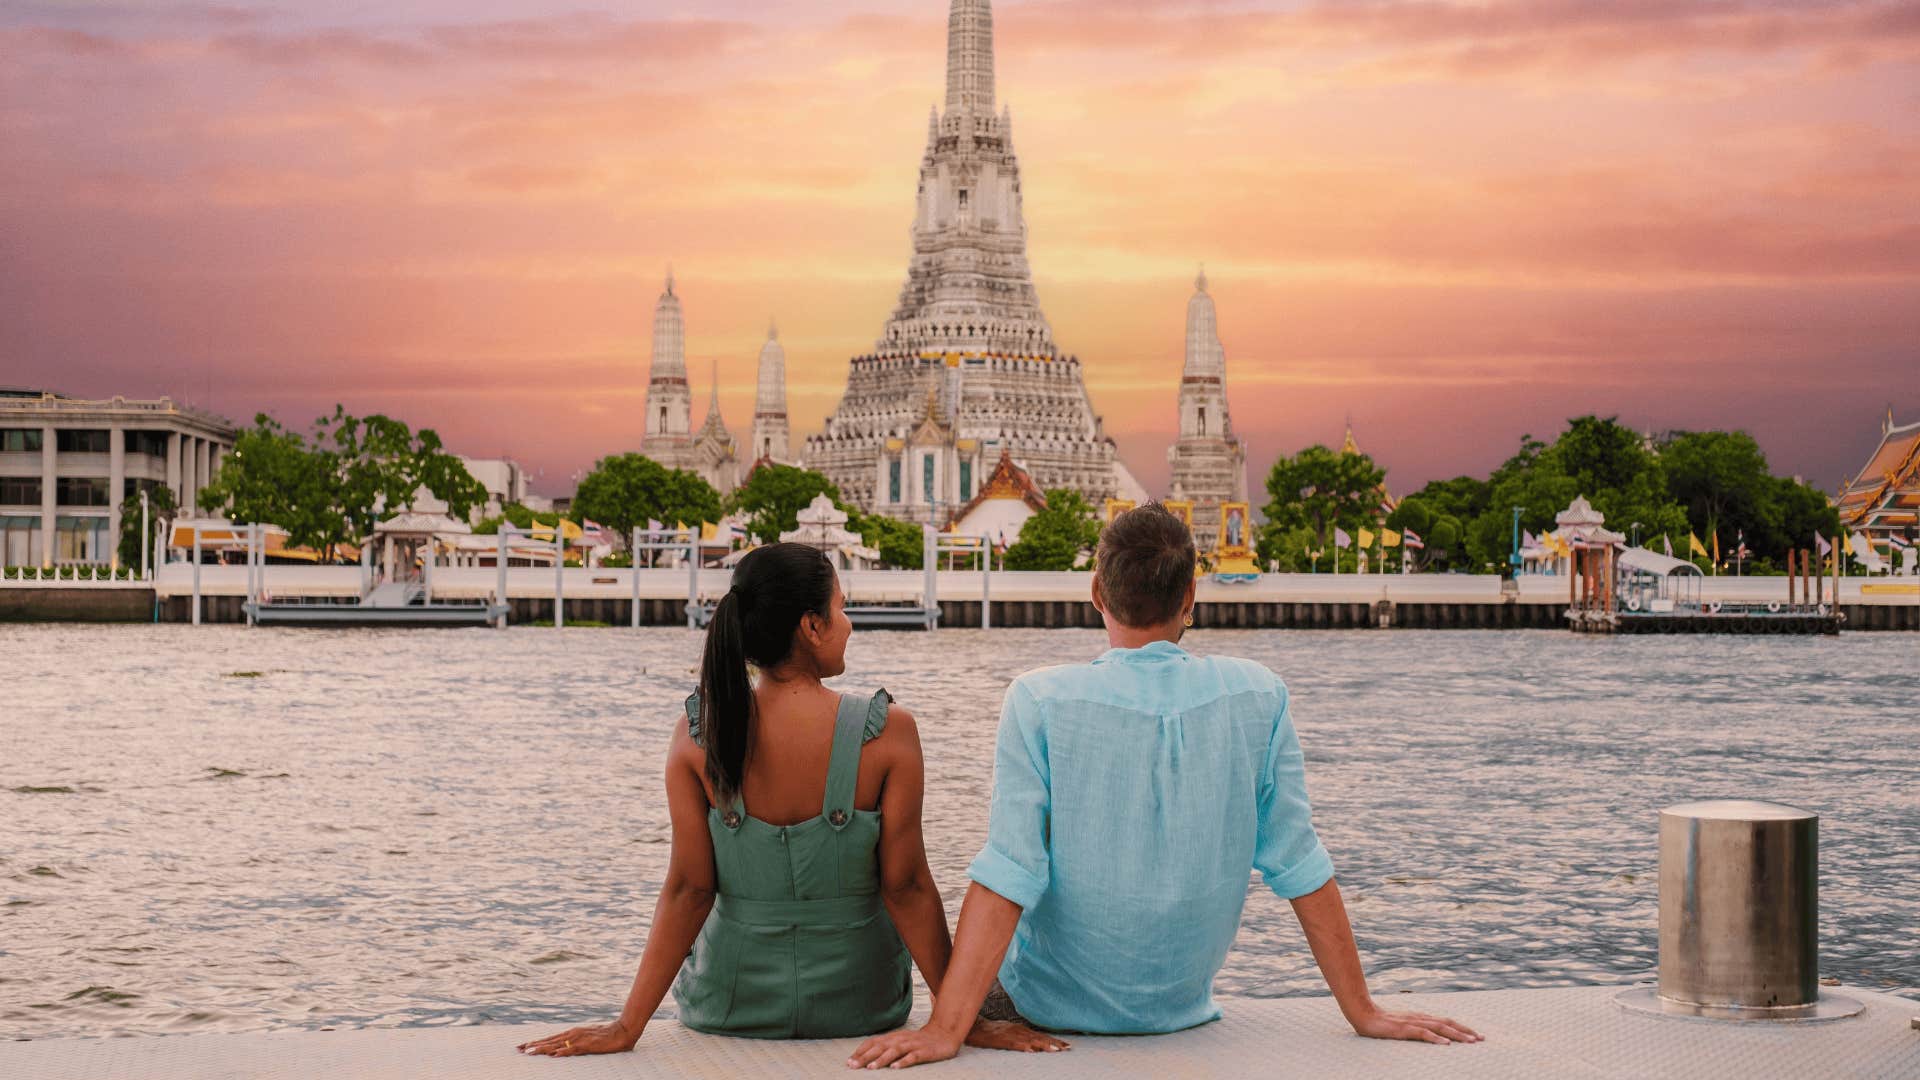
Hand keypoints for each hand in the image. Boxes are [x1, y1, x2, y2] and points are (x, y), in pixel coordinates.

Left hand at [517, 1020, 639, 1056]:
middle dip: (534, 1045)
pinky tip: (554, 1055)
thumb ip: (575, 1044)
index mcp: (572, 1033)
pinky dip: (563, 1052)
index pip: (550, 1038)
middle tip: (519, 1048)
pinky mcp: (588, 1045)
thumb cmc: (606, 1036)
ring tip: (530, 1052)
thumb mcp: (588, 1039)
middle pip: (549, 1041)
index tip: (523, 1045)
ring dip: (543, 1048)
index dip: (536, 1042)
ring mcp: (580, 1039)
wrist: (623, 1030)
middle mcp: (573, 1034)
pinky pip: (573, 1050)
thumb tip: (561, 1050)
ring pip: (557, 1045)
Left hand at [846, 1023, 961, 1069]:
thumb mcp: (900, 1040)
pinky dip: (904, 1061)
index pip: (873, 1042)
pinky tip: (896, 1067)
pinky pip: (913, 1056)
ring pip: (895, 1050)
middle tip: (853, 1066)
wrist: (944, 1034)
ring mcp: (913, 1044)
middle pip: (881, 1047)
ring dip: (882, 1059)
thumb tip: (865, 1056)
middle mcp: (901, 1039)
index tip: (849, 1061)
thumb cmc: (918, 1041)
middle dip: (866, 1056)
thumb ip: (885, 1046)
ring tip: (871, 1067)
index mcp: (893, 1037)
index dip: (861, 1051)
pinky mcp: (925, 1051)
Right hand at [966, 1018, 1069, 1053]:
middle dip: (1054, 1043)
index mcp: (1020, 1029)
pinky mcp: (1000, 1039)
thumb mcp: (1008, 1033)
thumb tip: (1035, 1046)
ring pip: (1030, 1040)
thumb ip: (1021, 1037)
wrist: (973, 1027)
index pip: (1041, 1035)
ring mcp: (1010, 1034)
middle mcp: (1018, 1030)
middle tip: (1067, 1048)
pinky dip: (1023, 1046)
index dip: (1054, 1040)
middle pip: (1039, 1037)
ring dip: (1043, 1044)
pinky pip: (1013, 1043)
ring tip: (1055, 1050)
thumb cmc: (991, 1032)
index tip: (1067, 1045)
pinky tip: (1031, 1050)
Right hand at [1349, 1004, 1481, 1044]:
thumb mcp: (1403, 1024)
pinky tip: (1445, 1044)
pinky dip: (1436, 1038)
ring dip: (1456, 1035)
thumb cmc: (1382, 1022)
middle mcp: (1420, 1017)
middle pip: (1448, 1023)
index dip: (1462, 1027)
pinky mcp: (1404, 1029)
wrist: (1363, 1014)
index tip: (1476, 1035)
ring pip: (1439, 1027)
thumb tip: (1430, 1034)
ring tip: (1470, 1041)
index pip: (1446, 1021)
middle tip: (1481, 1039)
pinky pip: (1423, 1033)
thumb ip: (1416, 1027)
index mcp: (1421, 1017)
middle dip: (1466, 1031)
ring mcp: (1412, 1022)